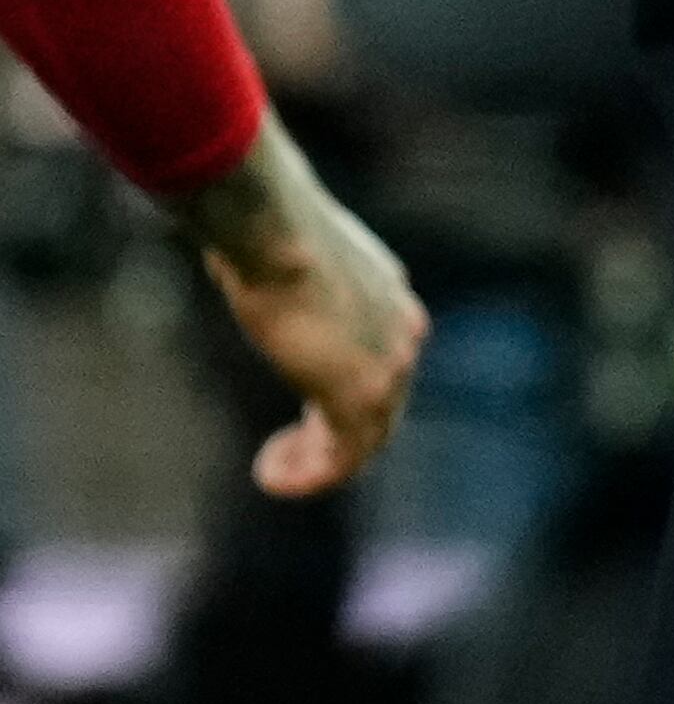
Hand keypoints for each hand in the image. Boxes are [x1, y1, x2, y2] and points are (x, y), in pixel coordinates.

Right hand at [172, 118, 426, 496]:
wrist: (277, 232)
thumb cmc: (268, 228)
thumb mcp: (285, 245)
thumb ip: (281, 262)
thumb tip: (240, 245)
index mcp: (390, 294)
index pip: (383, 354)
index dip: (345, 386)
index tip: (306, 405)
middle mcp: (402, 331)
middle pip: (385, 402)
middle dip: (338, 432)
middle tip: (291, 448)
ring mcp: (389, 366)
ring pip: (367, 437)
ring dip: (320, 459)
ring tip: (275, 469)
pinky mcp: (360, 395)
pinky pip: (345, 456)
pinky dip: (311, 473)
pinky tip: (271, 475)